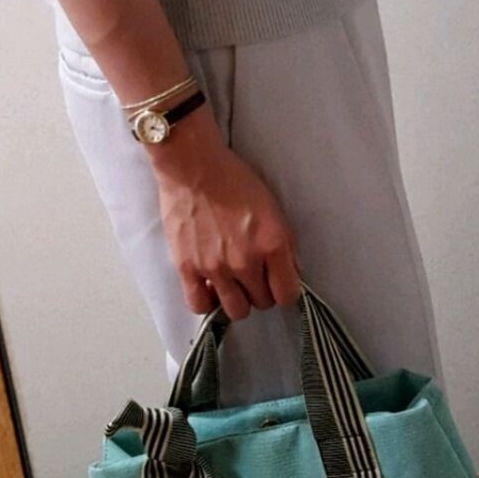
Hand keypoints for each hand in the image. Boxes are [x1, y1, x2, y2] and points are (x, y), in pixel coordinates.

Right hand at [150, 110, 300, 318]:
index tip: (278, 283)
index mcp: (271, 245)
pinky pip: (199, 305)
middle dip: (261, 292)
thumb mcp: (273, 209)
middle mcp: (245, 262)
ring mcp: (215, 268)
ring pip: (236, 310)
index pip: (288, 294)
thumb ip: (284, 245)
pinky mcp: (188, 268)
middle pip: (262, 303)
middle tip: (253, 276)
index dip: (285, 290)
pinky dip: (208, 301)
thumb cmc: (233, 181)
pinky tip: (210, 288)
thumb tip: (290, 273)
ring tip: (232, 283)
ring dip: (238, 299)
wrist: (193, 167)